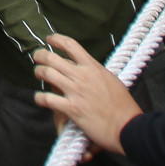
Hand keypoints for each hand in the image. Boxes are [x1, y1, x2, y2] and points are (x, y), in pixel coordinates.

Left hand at [32, 34, 141, 153]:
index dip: (57, 39)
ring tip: (38, 74)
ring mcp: (75, 91)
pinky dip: (40, 97)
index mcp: (93, 67)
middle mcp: (82, 76)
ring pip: (47, 74)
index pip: (71, 45)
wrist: (127, 126)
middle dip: (40, 55)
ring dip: (39, 72)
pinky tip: (39, 98)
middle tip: (37, 57)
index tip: (49, 39)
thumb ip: (96, 72)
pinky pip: (48, 99)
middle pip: (53, 58)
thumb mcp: (111, 79)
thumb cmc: (123, 105)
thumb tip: (86, 68)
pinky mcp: (71, 108)